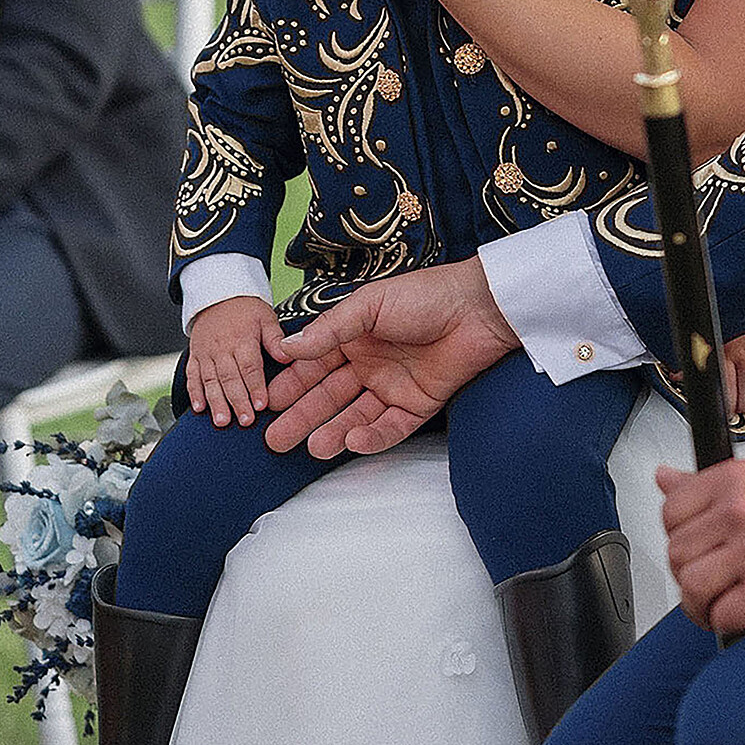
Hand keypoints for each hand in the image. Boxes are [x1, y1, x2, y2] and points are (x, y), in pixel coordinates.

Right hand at [186, 295, 287, 428]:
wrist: (217, 295)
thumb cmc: (245, 310)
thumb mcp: (266, 318)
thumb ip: (275, 339)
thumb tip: (288, 357)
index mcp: (242, 339)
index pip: (250, 366)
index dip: (255, 387)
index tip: (261, 405)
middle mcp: (222, 348)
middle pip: (229, 377)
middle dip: (237, 401)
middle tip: (245, 420)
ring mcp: (206, 353)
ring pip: (210, 380)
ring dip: (216, 402)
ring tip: (222, 421)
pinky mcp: (195, 357)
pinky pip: (192, 376)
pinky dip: (194, 393)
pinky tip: (199, 409)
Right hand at [264, 255, 518, 457]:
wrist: (478, 308)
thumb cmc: (424, 296)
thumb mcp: (370, 305)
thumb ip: (330, 330)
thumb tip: (287, 347)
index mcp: (354, 338)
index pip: (314, 367)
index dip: (291, 385)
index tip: (265, 402)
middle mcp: (370, 365)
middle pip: (328, 397)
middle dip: (302, 418)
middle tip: (274, 440)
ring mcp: (393, 387)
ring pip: (355, 417)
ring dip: (331, 432)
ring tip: (309, 448)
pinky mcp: (419, 405)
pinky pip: (390, 427)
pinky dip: (371, 437)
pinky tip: (351, 441)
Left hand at [657, 459, 744, 635]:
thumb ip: (708, 483)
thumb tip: (663, 477)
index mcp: (732, 478)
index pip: (671, 511)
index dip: (678, 537)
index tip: (694, 548)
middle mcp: (738, 510)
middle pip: (678, 553)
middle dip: (688, 575)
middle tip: (709, 582)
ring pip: (693, 586)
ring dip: (701, 605)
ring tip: (718, 604)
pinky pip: (725, 615)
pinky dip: (727, 622)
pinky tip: (743, 614)